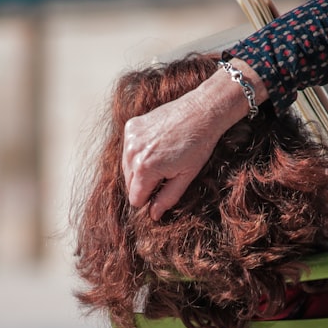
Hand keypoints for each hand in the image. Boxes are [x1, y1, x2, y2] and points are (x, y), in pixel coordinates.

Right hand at [121, 92, 221, 220]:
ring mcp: (130, 138)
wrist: (201, 111)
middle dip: (144, 185)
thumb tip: (153, 215)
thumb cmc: (198, 145)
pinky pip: (128, 150)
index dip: (149, 200)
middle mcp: (132, 153)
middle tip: (165, 174)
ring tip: (162, 159)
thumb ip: (167, 198)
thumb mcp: (186, 177)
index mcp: (145, 169)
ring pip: (126, 168)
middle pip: (129, 184)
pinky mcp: (131, 126)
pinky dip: (139, 152)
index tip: (161, 193)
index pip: (135, 199)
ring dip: (140, 169)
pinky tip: (156, 146)